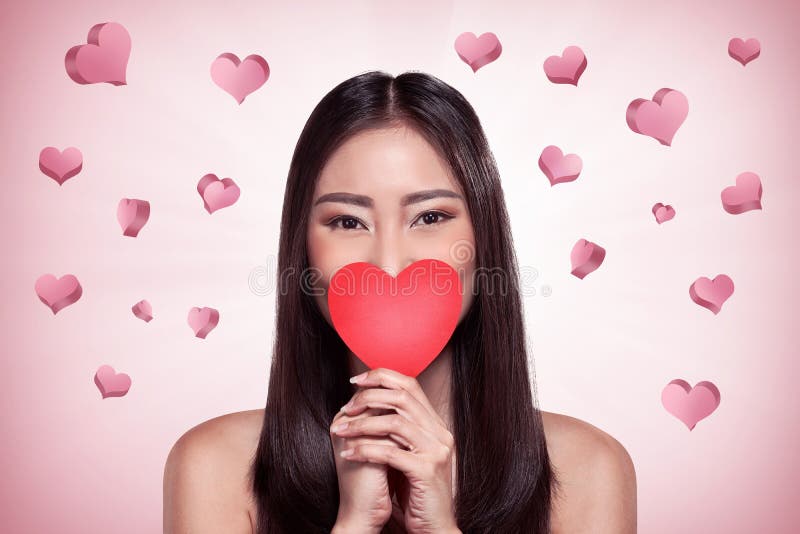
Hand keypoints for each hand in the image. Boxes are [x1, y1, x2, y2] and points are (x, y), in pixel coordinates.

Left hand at [332, 368, 459, 533]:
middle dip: (368, 398)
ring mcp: (436, 451)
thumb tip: (367, 402)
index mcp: (435, 424)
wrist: (434, 527)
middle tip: (346, 407)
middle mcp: (440, 433)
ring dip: (362, 425)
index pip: (410, 385)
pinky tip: (348, 454)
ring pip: (395, 423)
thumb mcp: (407, 452)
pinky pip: (391, 453)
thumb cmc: (415, 491)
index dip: (381, 377)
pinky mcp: (426, 471)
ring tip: (341, 431)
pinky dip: (365, 451)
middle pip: (402, 397)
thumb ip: (396, 429)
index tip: (355, 381)